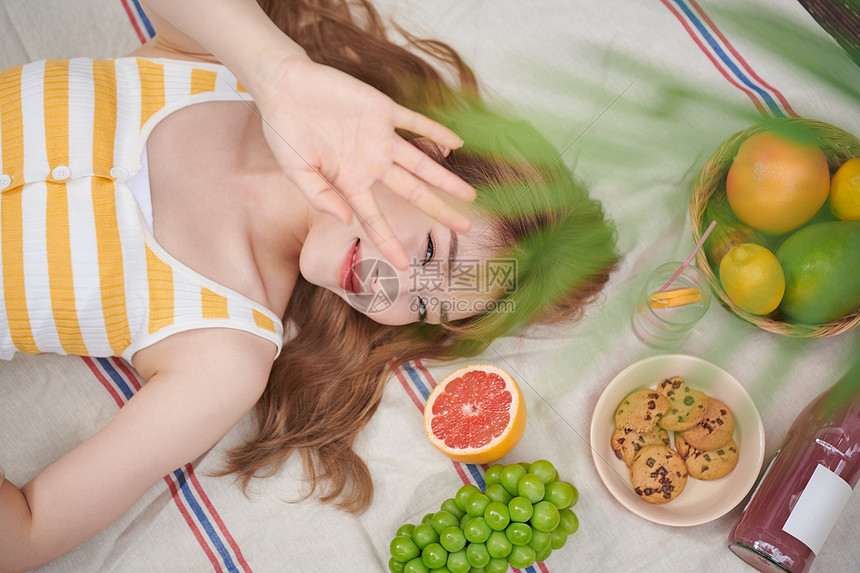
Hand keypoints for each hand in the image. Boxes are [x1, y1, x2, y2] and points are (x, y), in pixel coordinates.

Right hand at [254, 56, 475, 268]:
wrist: (286, 87)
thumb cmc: (285, 131)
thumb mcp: (296, 171)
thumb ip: (320, 197)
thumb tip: (349, 221)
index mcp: (351, 182)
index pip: (376, 219)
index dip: (389, 242)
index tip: (403, 267)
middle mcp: (372, 164)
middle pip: (414, 193)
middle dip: (439, 211)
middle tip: (465, 228)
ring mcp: (380, 138)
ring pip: (421, 163)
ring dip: (446, 179)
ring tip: (469, 196)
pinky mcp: (383, 110)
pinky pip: (415, 122)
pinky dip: (435, 132)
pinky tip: (457, 143)